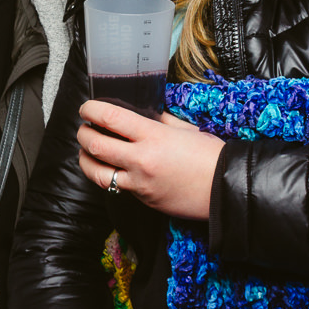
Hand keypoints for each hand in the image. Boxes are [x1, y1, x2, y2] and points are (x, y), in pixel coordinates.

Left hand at [76, 99, 223, 220]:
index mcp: (153, 136)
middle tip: (83, 128)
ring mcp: (140, 183)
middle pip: (95, 144)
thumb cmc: (210, 157)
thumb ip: (160, 121)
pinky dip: (110, 176)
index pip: (111, 118)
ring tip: (85, 152)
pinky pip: (118, 187)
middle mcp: (142, 159)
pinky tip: (112, 169)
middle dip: (82, 133)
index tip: (87, 108)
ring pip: (97, 173)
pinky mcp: (143, 199)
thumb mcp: (185, 130)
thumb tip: (142, 113)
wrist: (225, 189)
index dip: (92, 110)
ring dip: (85, 160)